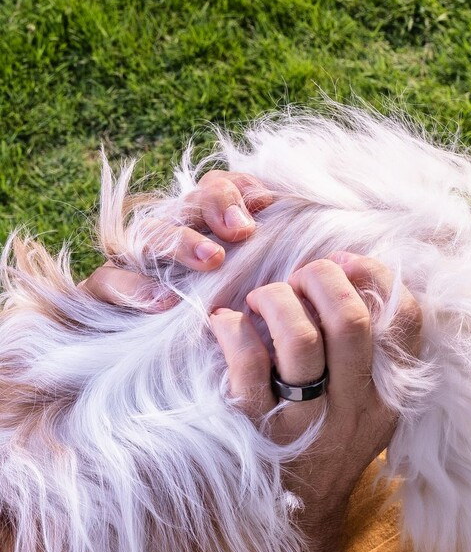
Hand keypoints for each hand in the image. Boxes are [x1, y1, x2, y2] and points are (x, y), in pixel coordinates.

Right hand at [79, 170, 272, 306]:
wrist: (147, 364)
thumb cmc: (211, 325)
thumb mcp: (243, 292)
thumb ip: (262, 264)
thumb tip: (289, 244)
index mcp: (201, 229)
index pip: (218, 188)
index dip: (240, 187)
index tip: (266, 205)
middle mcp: (167, 237)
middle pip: (187, 203)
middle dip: (216, 205)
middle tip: (243, 231)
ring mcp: (130, 262)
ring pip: (148, 233)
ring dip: (182, 242)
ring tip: (213, 259)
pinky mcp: (101, 292)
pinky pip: (108, 281)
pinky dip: (136, 288)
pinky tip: (164, 301)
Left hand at [208, 253, 422, 534]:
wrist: (297, 520)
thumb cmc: (330, 445)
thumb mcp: (371, 407)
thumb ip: (375, 355)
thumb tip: (353, 276)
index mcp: (388, 394)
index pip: (408, 322)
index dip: (379, 277)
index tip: (347, 262)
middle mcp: (354, 408)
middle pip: (352, 321)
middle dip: (322, 278)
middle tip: (300, 275)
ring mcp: (306, 422)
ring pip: (299, 338)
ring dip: (277, 300)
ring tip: (263, 299)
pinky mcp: (257, 431)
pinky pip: (246, 366)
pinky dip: (231, 331)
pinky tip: (225, 325)